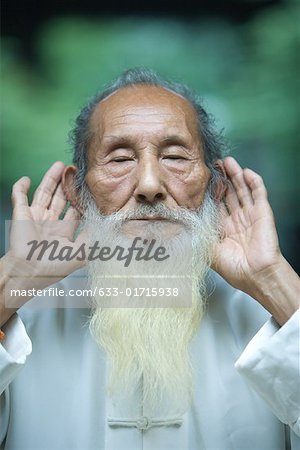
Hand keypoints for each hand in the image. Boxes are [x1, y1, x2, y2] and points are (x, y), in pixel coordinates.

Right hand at [2, 162, 84, 312]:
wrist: (28, 271)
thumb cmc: (54, 266)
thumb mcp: (81, 254)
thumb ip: (94, 240)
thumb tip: (107, 228)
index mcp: (63, 233)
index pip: (74, 211)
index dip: (81, 199)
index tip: (89, 187)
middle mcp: (50, 224)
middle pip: (61, 199)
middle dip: (68, 186)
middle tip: (75, 171)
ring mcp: (35, 218)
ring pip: (44, 194)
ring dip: (51, 179)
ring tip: (60, 165)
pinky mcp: (21, 214)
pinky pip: (19, 197)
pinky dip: (21, 187)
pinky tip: (28, 179)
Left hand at [212, 157, 299, 323]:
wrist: (256, 275)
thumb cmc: (234, 268)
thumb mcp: (209, 252)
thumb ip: (197, 238)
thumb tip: (179, 229)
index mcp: (223, 227)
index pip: (215, 203)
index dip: (209, 191)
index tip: (199, 179)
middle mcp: (236, 219)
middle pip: (228, 193)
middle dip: (221, 178)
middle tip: (213, 164)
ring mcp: (250, 214)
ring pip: (242, 189)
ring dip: (235, 174)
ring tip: (227, 161)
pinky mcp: (263, 212)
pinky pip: (259, 192)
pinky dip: (253, 181)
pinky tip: (246, 171)